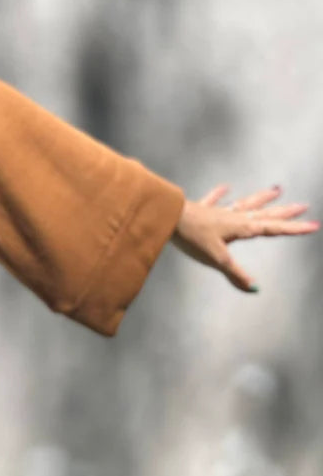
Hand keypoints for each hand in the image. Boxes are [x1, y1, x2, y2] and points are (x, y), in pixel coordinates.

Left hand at [170, 183, 318, 292]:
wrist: (167, 217)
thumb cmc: (191, 236)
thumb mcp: (217, 259)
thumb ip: (236, 274)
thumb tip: (254, 288)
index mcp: (242, 227)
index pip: (273, 229)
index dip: (294, 229)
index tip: (314, 225)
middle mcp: (233, 217)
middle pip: (264, 214)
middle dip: (284, 212)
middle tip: (303, 205)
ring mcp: (218, 211)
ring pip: (245, 203)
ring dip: (261, 198)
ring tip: (276, 189)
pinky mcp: (201, 210)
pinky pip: (214, 200)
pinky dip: (220, 194)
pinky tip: (225, 187)